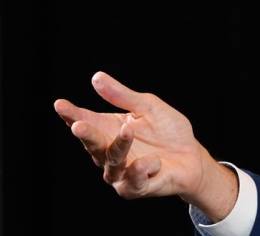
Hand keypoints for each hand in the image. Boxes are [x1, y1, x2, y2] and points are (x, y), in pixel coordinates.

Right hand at [54, 71, 238, 220]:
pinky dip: (142, 169)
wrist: (192, 156)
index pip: (86, 120)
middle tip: (78, 125)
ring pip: (112, 162)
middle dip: (86, 134)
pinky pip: (135, 180)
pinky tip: (152, 160)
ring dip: (118, 147)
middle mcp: (109, 152)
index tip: (60, 104)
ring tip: (128, 130)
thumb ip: (123, 96)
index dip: (71, 114)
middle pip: (93, 144)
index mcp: (109, 129)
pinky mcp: (137, 187)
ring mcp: (121, 172)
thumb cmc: (168, 130)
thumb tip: (96, 78)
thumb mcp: (149, 107)